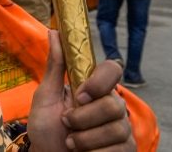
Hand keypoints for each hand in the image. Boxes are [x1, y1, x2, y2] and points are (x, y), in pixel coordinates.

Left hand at [27, 30, 133, 150]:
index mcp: (94, 89)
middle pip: (114, 104)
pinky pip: (121, 148)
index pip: (113, 70)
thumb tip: (54, 31)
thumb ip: (55, 66)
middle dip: (83, 118)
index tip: (80, 94)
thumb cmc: (46, 129)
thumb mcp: (45, 96)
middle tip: (66, 123)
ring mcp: (122, 129)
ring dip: (85, 139)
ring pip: (117, 128)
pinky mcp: (126, 150)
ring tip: (71, 142)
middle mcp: (112, 106)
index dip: (100, 81)